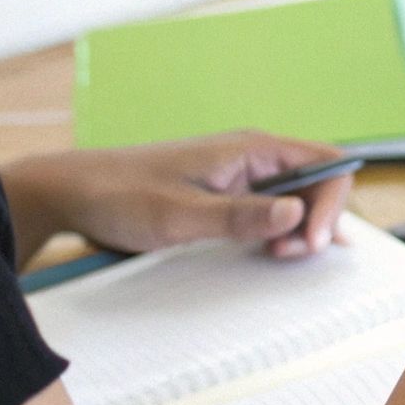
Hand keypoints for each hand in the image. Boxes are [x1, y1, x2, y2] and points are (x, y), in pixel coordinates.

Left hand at [2, 131, 354, 261]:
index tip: (310, 241)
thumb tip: (298, 213)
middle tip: (288, 254)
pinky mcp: (228, 194)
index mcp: (250, 150)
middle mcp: (253, 158)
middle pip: (318, 183)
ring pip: (299, 199)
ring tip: (274, 255)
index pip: (326, 164)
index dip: (331, 204)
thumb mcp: (182, 215)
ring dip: (299, 230)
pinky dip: (279, 232)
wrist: (73, 193)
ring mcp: (241, 176)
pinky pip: (272, 210)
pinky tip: (265, 251)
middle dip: (317, 221)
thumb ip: (242, 216)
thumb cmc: (122, 196)